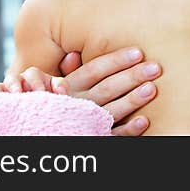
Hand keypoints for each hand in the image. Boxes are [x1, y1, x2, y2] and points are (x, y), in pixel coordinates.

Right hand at [0, 48, 161, 135]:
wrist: (34, 134)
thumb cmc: (48, 106)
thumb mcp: (51, 88)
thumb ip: (65, 73)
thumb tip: (73, 54)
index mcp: (68, 88)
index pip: (93, 71)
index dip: (115, 60)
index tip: (137, 52)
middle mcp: (77, 104)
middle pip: (107, 88)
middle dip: (131, 76)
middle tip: (155, 67)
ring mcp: (84, 123)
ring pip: (111, 111)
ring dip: (133, 99)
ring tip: (152, 88)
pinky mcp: (91, 139)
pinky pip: (112, 136)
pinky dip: (128, 130)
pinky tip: (144, 121)